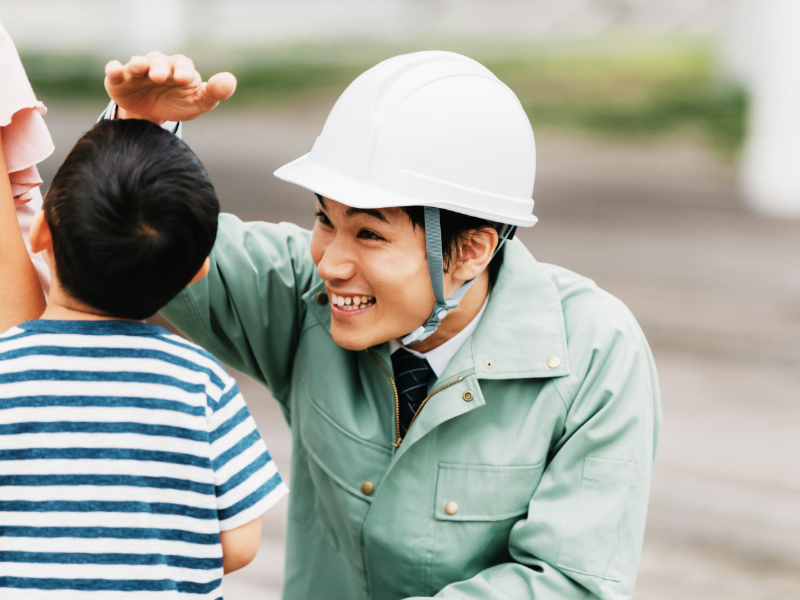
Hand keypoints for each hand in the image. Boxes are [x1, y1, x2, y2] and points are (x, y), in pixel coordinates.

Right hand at [104, 52, 236, 123]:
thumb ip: (214, 92)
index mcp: (179, 68)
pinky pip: (115, 71)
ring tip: (140, 68)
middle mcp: (158, 65)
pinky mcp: (120, 80)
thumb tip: (231, 80)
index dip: (183, 71)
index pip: (182, 65)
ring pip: (137, 63)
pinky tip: (115, 70)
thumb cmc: (179, 104)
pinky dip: (113, 69)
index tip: (184, 79)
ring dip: (138, 64)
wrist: (152, 116)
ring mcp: (138, 72)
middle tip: (160, 77)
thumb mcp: (199, 102)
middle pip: (159, 62)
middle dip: (160, 68)